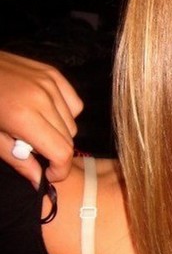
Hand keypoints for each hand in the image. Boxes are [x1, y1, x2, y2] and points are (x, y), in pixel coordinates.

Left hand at [0, 50, 82, 187]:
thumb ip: (17, 160)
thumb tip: (39, 180)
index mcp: (24, 118)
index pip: (62, 152)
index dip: (59, 170)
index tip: (48, 175)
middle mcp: (44, 99)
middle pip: (69, 139)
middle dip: (55, 153)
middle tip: (32, 151)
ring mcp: (50, 84)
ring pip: (72, 123)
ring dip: (59, 133)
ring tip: (36, 129)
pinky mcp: (53, 73)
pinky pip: (73, 103)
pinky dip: (65, 114)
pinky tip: (46, 113)